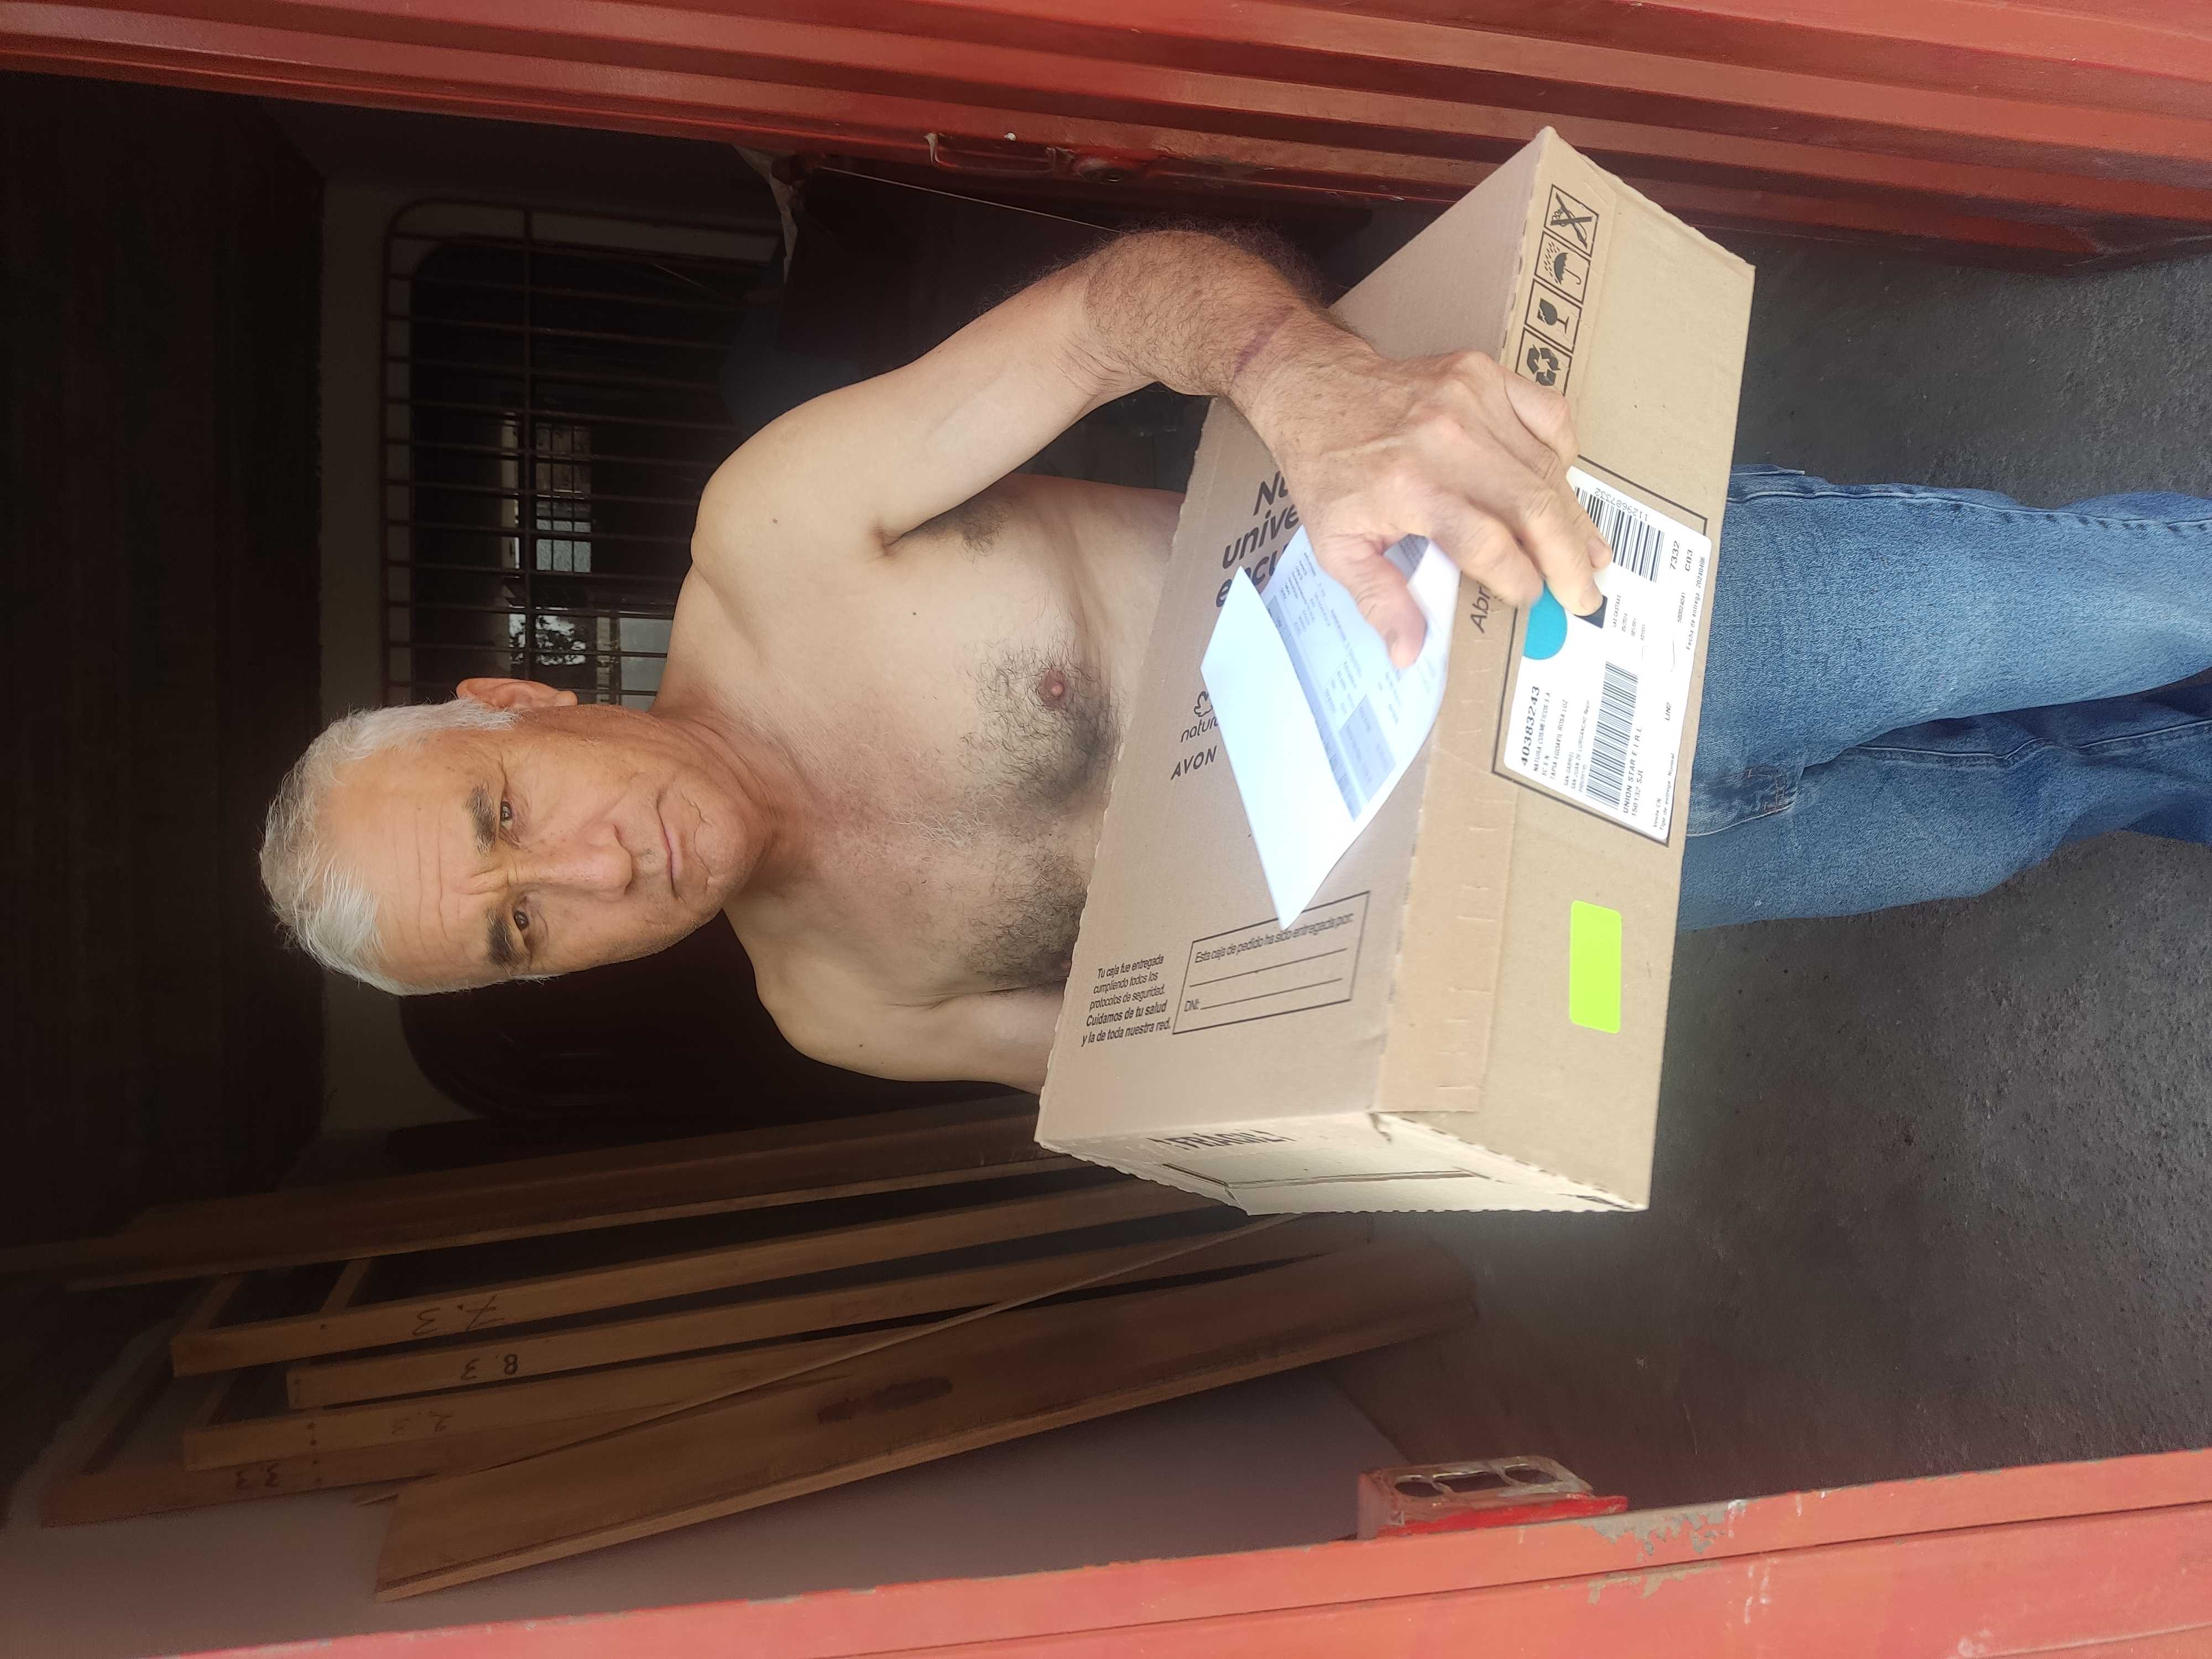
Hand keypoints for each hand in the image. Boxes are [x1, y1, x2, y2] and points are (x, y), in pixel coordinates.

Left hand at [1248, 337, 1610, 666]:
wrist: (1316, 389)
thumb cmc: (1329, 471)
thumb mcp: (1337, 544)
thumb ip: (1379, 598)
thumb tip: (1408, 652)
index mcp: (1410, 487)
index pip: (1488, 544)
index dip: (1517, 579)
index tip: (1527, 601)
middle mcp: (1448, 441)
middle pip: (1533, 507)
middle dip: (1567, 560)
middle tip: (1584, 595)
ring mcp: (1473, 400)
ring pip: (1548, 467)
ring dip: (1573, 517)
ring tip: (1591, 555)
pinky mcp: (1486, 374)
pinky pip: (1550, 415)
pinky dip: (1562, 454)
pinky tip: (1559, 487)